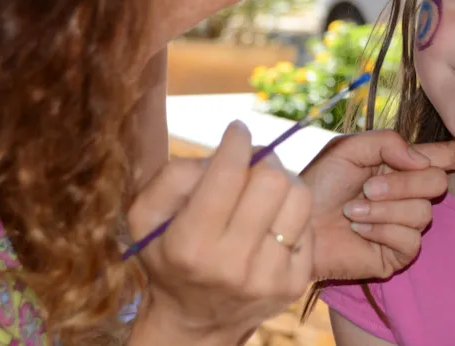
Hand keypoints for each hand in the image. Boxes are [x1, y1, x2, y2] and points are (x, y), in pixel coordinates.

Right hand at [128, 121, 312, 345]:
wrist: (196, 323)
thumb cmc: (169, 256)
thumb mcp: (147, 217)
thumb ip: (173, 176)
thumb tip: (223, 152)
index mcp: (190, 245)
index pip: (227, 176)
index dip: (236, 142)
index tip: (237, 130)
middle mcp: (232, 264)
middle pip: (271, 180)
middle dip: (261, 159)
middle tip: (251, 160)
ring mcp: (268, 277)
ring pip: (299, 197)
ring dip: (283, 180)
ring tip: (264, 187)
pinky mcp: (295, 283)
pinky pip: (308, 223)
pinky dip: (291, 211)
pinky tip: (272, 219)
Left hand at [302, 130, 454, 280]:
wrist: (296, 223)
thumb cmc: (319, 184)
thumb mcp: (351, 148)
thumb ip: (391, 142)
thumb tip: (424, 161)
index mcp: (401, 165)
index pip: (446, 158)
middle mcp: (409, 194)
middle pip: (437, 182)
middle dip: (402, 183)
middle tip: (366, 187)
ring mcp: (406, 225)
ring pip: (423, 212)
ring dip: (383, 209)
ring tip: (353, 211)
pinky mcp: (398, 254)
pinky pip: (410, 239)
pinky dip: (381, 230)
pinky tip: (359, 230)